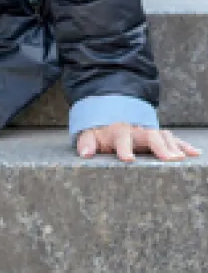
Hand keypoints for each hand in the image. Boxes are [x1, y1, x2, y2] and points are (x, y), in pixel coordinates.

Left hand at [76, 123, 201, 162]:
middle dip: (158, 146)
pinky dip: (183, 145)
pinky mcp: (158, 137)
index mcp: (117, 132)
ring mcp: (148, 133)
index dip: (124, 148)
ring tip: (182, 158)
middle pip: (149, 135)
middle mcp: (135, 130)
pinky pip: (172, 139)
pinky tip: (195, 154)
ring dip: (173, 146)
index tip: (128, 159)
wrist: (110, 120)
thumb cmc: (100, 135)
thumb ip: (86, 144)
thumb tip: (85, 154)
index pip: (121, 138)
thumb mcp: (90, 137)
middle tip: (168, 158)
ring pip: (163, 136)